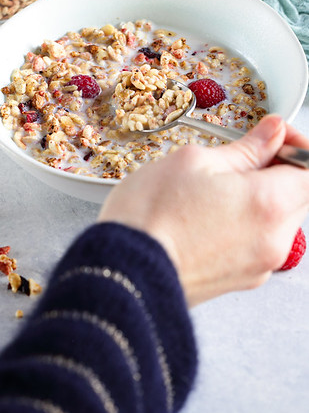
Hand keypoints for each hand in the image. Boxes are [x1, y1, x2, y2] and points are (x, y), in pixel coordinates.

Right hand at [98, 115, 308, 306]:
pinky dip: (244, 223)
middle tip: (243, 156)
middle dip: (278, 172)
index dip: (296, 146)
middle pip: (300, 196)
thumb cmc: (150, 218)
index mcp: (269, 204)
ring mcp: (259, 265)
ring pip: (279, 220)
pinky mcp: (240, 280)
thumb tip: (272, 133)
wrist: (122, 273)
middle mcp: (274, 240)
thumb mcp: (194, 161)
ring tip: (216, 186)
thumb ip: (245, 148)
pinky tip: (208, 213)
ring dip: (260, 198)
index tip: (274, 135)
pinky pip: (258, 242)